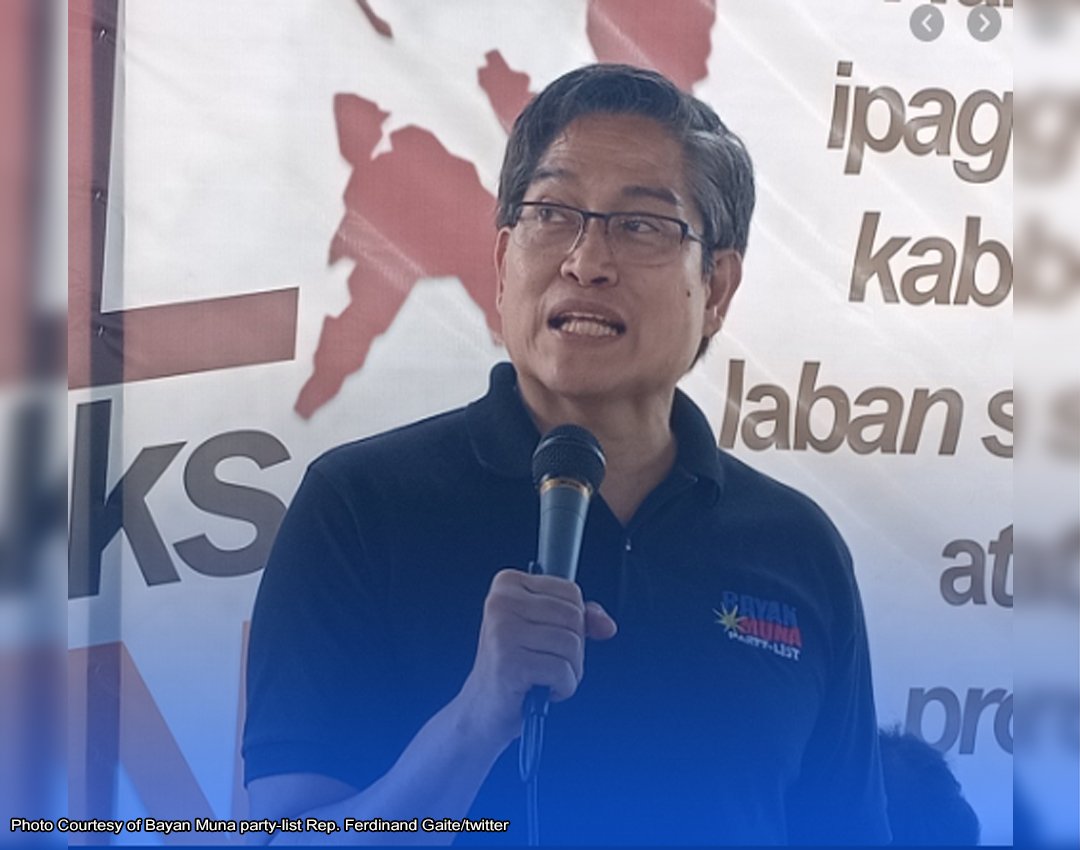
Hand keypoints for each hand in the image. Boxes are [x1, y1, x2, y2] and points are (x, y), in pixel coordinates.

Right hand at [454, 568, 616, 750]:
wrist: (484, 707)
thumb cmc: (514, 664)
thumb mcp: (546, 629)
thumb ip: (580, 618)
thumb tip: (606, 624)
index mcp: (507, 585)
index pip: (571, 591)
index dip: (574, 621)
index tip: (552, 636)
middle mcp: (501, 603)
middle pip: (574, 617)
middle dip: (574, 647)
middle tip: (550, 660)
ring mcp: (502, 632)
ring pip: (571, 644)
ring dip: (570, 669)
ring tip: (547, 676)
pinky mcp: (509, 663)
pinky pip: (562, 671)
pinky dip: (563, 687)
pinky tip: (544, 689)